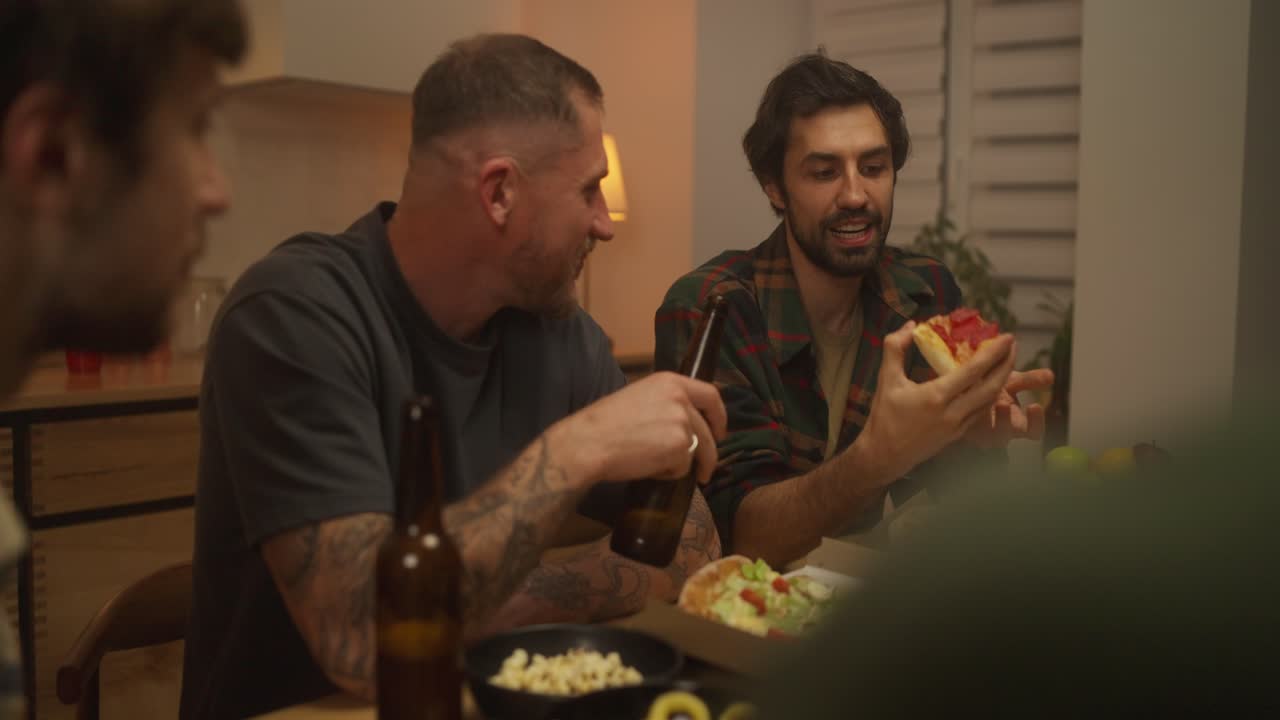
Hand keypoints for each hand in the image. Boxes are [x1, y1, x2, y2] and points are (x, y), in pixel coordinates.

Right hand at [555, 371, 727, 486]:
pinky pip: (683, 467)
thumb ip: (665, 403)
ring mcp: (682, 422)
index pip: (711, 395)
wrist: (588, 442)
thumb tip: (685, 423)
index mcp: (670, 381)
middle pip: (709, 430)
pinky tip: (646, 467)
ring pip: (698, 450)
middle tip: (705, 471)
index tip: (719, 432)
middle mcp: (680, 398)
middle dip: (710, 454)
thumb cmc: (604, 424)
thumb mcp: (639, 397)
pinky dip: (668, 474)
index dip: (719, 417)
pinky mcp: (680, 446)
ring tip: (656, 467)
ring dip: (683, 464)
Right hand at [856, 322, 1015, 481]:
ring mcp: (958, 426)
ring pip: (989, 401)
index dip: (994, 353)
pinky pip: (981, 412)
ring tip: (1006, 361)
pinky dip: (990, 396)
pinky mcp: (958, 435)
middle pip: (991, 387)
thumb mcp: (886, 379)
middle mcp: (952, 412)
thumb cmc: (884, 416)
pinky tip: (991, 384)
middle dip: (1006, 365)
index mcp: (936, 396)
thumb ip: (895, 348)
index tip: (1007, 337)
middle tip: (1013, 345)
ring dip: (1002, 380)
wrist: (884, 455)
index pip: (973, 371)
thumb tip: (911, 325)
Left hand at [965, 369, 1054, 447]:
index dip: (1036, 423)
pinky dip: (967, 413)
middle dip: (1005, 422)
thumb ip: (1030, 380)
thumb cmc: (992, 386)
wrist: (965, 388)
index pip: (1033, 431)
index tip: (1034, 405)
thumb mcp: (1011, 381)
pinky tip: (966, 398)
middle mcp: (1000, 432)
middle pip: (1005, 436)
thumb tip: (1050, 375)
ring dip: (978, 419)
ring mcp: (980, 433)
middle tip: (1003, 404)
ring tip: (977, 402)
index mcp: (1016, 424)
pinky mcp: (963, 429)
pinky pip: (966, 426)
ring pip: (983, 435)